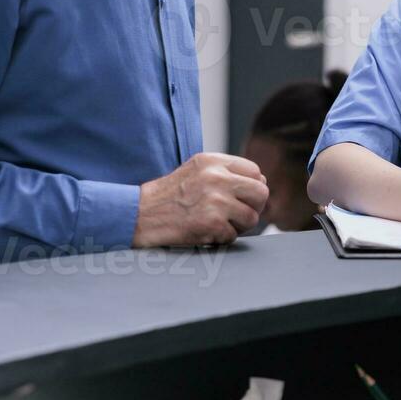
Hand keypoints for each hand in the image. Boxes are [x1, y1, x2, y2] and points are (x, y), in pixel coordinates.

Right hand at [134, 153, 268, 246]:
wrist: (139, 215)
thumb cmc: (169, 195)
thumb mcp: (196, 170)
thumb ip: (226, 172)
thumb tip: (262, 181)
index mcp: (213, 161)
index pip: (255, 171)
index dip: (252, 187)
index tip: (242, 196)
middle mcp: (216, 178)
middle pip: (261, 193)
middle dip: (253, 207)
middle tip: (237, 213)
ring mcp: (215, 201)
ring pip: (251, 217)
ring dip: (237, 225)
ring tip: (218, 223)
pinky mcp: (211, 224)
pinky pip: (234, 235)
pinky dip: (221, 238)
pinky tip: (204, 231)